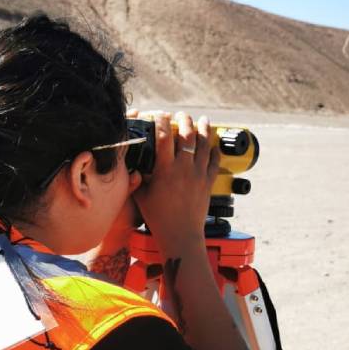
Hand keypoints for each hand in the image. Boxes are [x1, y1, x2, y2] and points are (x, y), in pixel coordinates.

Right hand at [133, 112, 218, 256]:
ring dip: (203, 129)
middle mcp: (184, 168)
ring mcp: (198, 175)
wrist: (180, 234)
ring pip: (204, 145)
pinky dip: (215, 151)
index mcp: (165, 169)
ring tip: (202, 120)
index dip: (161, 121)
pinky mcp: (208, 183)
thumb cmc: (158, 218)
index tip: (160, 115)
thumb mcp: (142, 196)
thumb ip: (137, 179)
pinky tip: (213, 145)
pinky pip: (214, 162)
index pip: (164, 136)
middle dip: (185, 120)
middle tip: (181, 115)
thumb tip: (133, 166)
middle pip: (187, 135)